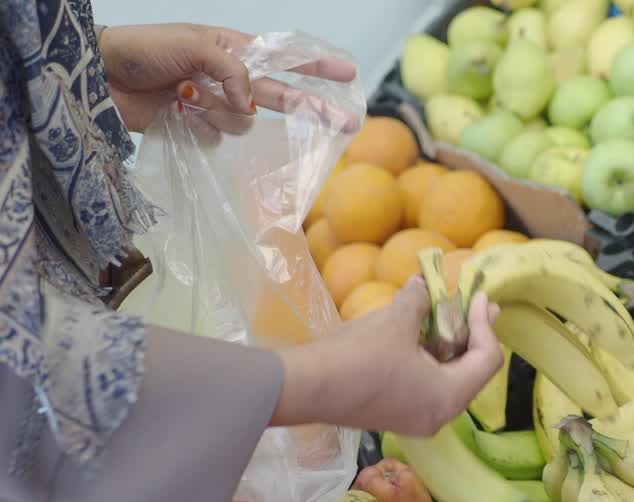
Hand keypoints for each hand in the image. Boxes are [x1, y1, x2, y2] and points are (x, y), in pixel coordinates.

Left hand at [98, 23, 356, 133]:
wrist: (99, 78)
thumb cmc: (143, 50)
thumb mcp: (192, 45)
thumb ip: (232, 71)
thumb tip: (251, 104)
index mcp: (232, 48)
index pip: (285, 57)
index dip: (317, 65)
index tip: (348, 73)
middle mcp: (229, 78)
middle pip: (282, 96)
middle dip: (313, 109)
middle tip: (347, 123)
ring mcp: (214, 105)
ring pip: (245, 122)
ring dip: (220, 113)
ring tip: (186, 97)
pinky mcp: (197, 129)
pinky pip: (219, 139)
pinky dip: (202, 130)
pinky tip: (178, 114)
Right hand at [271, 278, 504, 436]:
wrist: (306, 388)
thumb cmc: (358, 355)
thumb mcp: (396, 320)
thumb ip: (420, 300)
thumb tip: (425, 283)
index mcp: (449, 397)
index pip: (487, 359)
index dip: (486, 324)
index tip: (480, 298)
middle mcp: (439, 415)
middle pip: (471, 372)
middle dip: (473, 335)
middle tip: (478, 305)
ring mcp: (417, 419)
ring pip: (448, 379)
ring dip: (449, 346)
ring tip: (451, 315)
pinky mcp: (396, 415)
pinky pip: (426, 386)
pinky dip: (429, 360)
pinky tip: (422, 335)